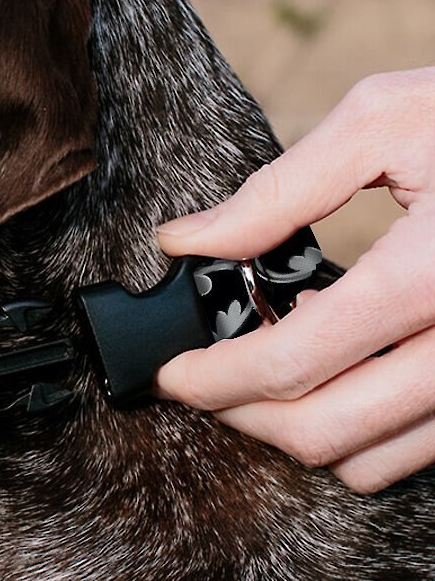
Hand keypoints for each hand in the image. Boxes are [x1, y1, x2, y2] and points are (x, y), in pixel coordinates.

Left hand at [155, 68, 434, 492]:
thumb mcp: (380, 122)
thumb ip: (276, 191)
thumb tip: (185, 240)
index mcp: (428, 278)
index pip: (291, 365)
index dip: (212, 379)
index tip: (170, 372)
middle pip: (326, 434)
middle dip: (244, 415)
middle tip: (202, 379)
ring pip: (374, 458)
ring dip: (301, 424)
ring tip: (266, 360)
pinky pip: (422, 444)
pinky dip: (360, 421)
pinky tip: (337, 355)